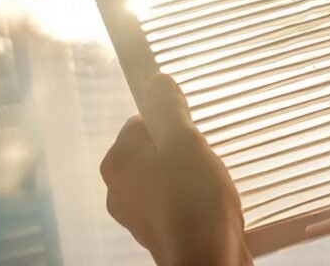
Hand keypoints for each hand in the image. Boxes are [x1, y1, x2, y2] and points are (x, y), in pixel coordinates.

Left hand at [101, 74, 250, 265]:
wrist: (206, 256)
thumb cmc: (192, 197)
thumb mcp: (185, 141)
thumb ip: (169, 108)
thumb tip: (157, 80)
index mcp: (117, 162)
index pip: (142, 123)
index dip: (173, 125)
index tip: (193, 136)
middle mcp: (119, 189)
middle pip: (156, 151)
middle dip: (184, 152)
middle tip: (205, 161)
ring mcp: (138, 215)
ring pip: (169, 177)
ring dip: (191, 176)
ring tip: (212, 185)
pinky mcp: (159, 233)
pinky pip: (177, 203)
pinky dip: (194, 200)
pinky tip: (211, 205)